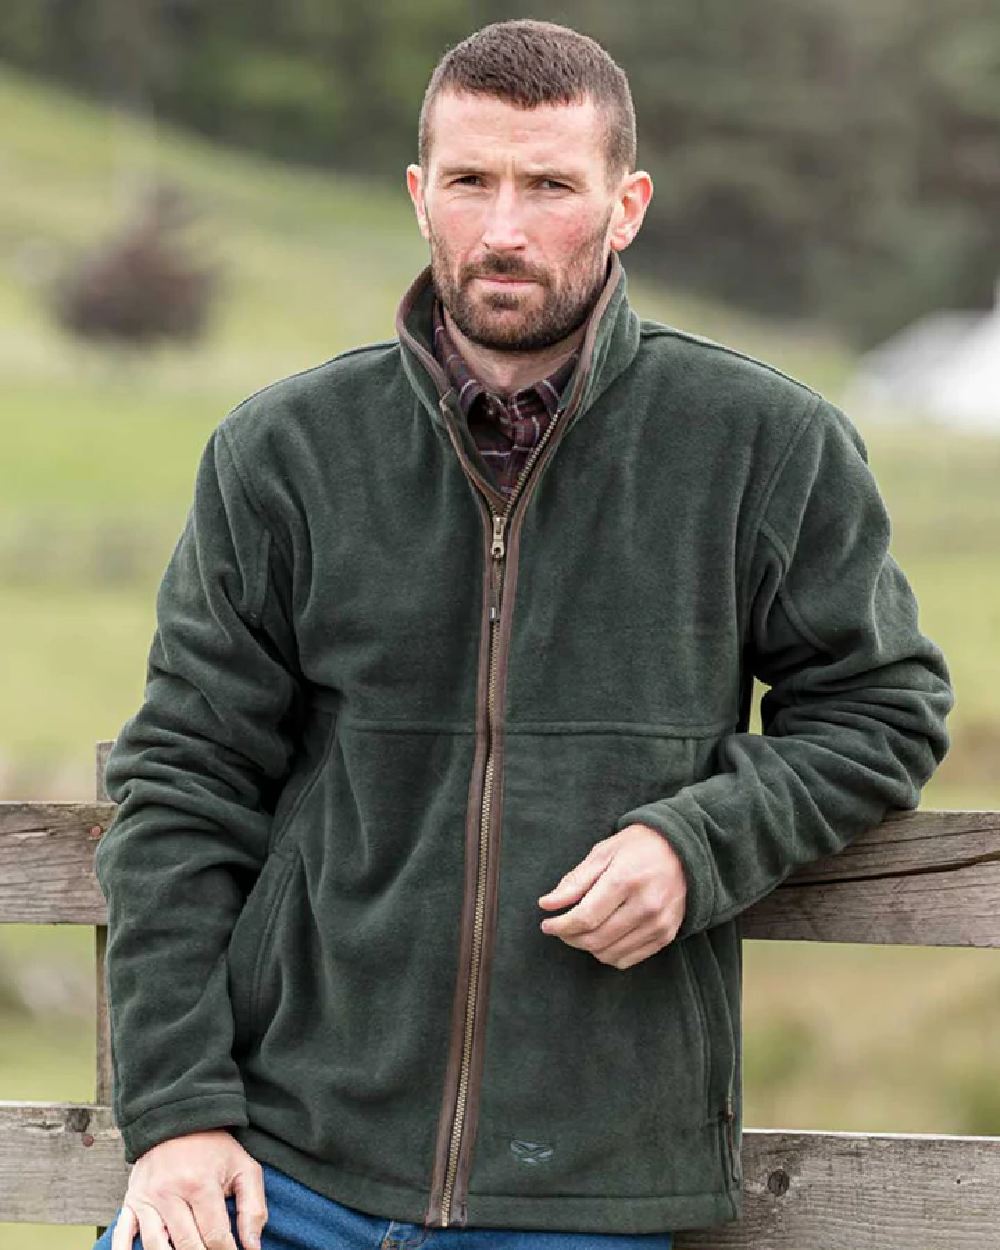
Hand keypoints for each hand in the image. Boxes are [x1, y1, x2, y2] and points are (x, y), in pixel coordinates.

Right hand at [110, 1129, 266, 1249]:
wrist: (178, 1120)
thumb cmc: (215, 1149)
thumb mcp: (244, 1168)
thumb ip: (253, 1208)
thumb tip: (252, 1247)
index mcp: (200, 1184)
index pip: (215, 1236)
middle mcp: (170, 1193)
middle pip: (186, 1246)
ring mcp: (146, 1199)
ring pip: (156, 1247)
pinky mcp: (130, 1202)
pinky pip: (121, 1236)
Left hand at [537, 824, 686, 968]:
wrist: (684, 851)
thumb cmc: (637, 847)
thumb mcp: (602, 853)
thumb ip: (574, 881)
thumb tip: (547, 904)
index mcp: (625, 880)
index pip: (585, 917)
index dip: (560, 925)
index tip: (546, 924)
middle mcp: (645, 905)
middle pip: (595, 939)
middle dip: (569, 938)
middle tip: (560, 928)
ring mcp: (658, 923)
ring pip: (609, 953)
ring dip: (587, 947)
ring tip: (581, 931)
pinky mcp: (666, 935)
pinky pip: (627, 959)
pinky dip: (608, 954)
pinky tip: (603, 937)